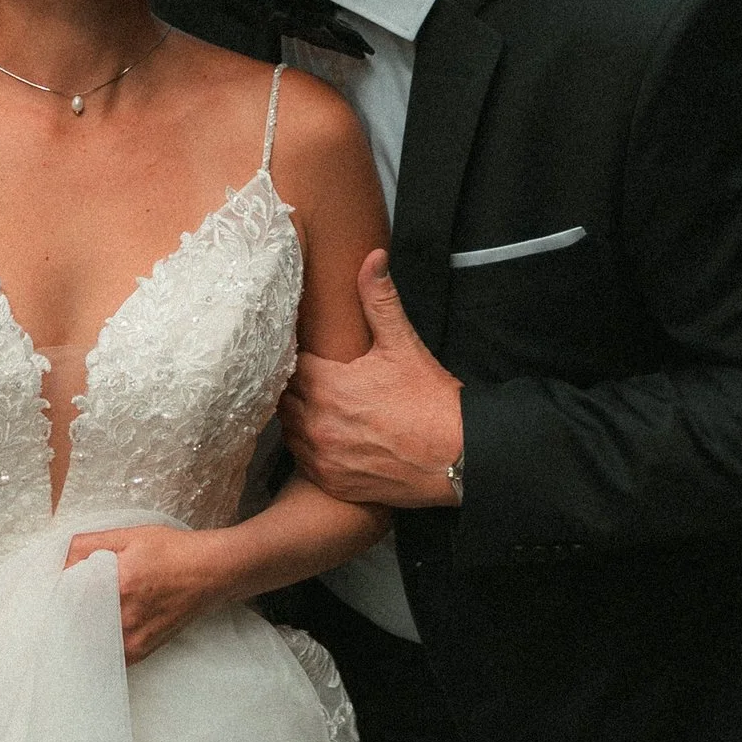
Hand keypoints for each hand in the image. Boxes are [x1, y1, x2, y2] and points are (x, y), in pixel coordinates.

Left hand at [64, 523, 232, 663]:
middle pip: (72, 622)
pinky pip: (104, 652)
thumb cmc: (171, 551)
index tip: (47, 588)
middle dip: (61, 612)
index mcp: (117, 583)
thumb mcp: (129, 536)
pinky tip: (97, 627)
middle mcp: (122, 617)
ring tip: (76, 615)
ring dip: (76, 629)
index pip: (65, 596)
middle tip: (56, 603)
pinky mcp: (139, 652)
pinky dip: (95, 640)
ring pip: (86, 641)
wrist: (211, 573)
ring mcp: (131, 639)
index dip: (52, 592)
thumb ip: (89, 544)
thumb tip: (57, 558)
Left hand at [281, 250, 463, 508]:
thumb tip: (373, 258)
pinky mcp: (331, 484)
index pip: (288, 365)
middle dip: (294, 385)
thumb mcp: (403, 344)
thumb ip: (379, 299)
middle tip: (310, 377)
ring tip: (315, 404)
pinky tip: (325, 435)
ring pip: (288, 430)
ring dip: (297, 416)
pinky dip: (309, 447)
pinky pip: (302, 461)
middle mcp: (317, 425)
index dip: (294, 356)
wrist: (458, 457)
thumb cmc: (432, 401)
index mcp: (327, 388)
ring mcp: (322, 458)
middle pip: (283, 397)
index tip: (303, 351)